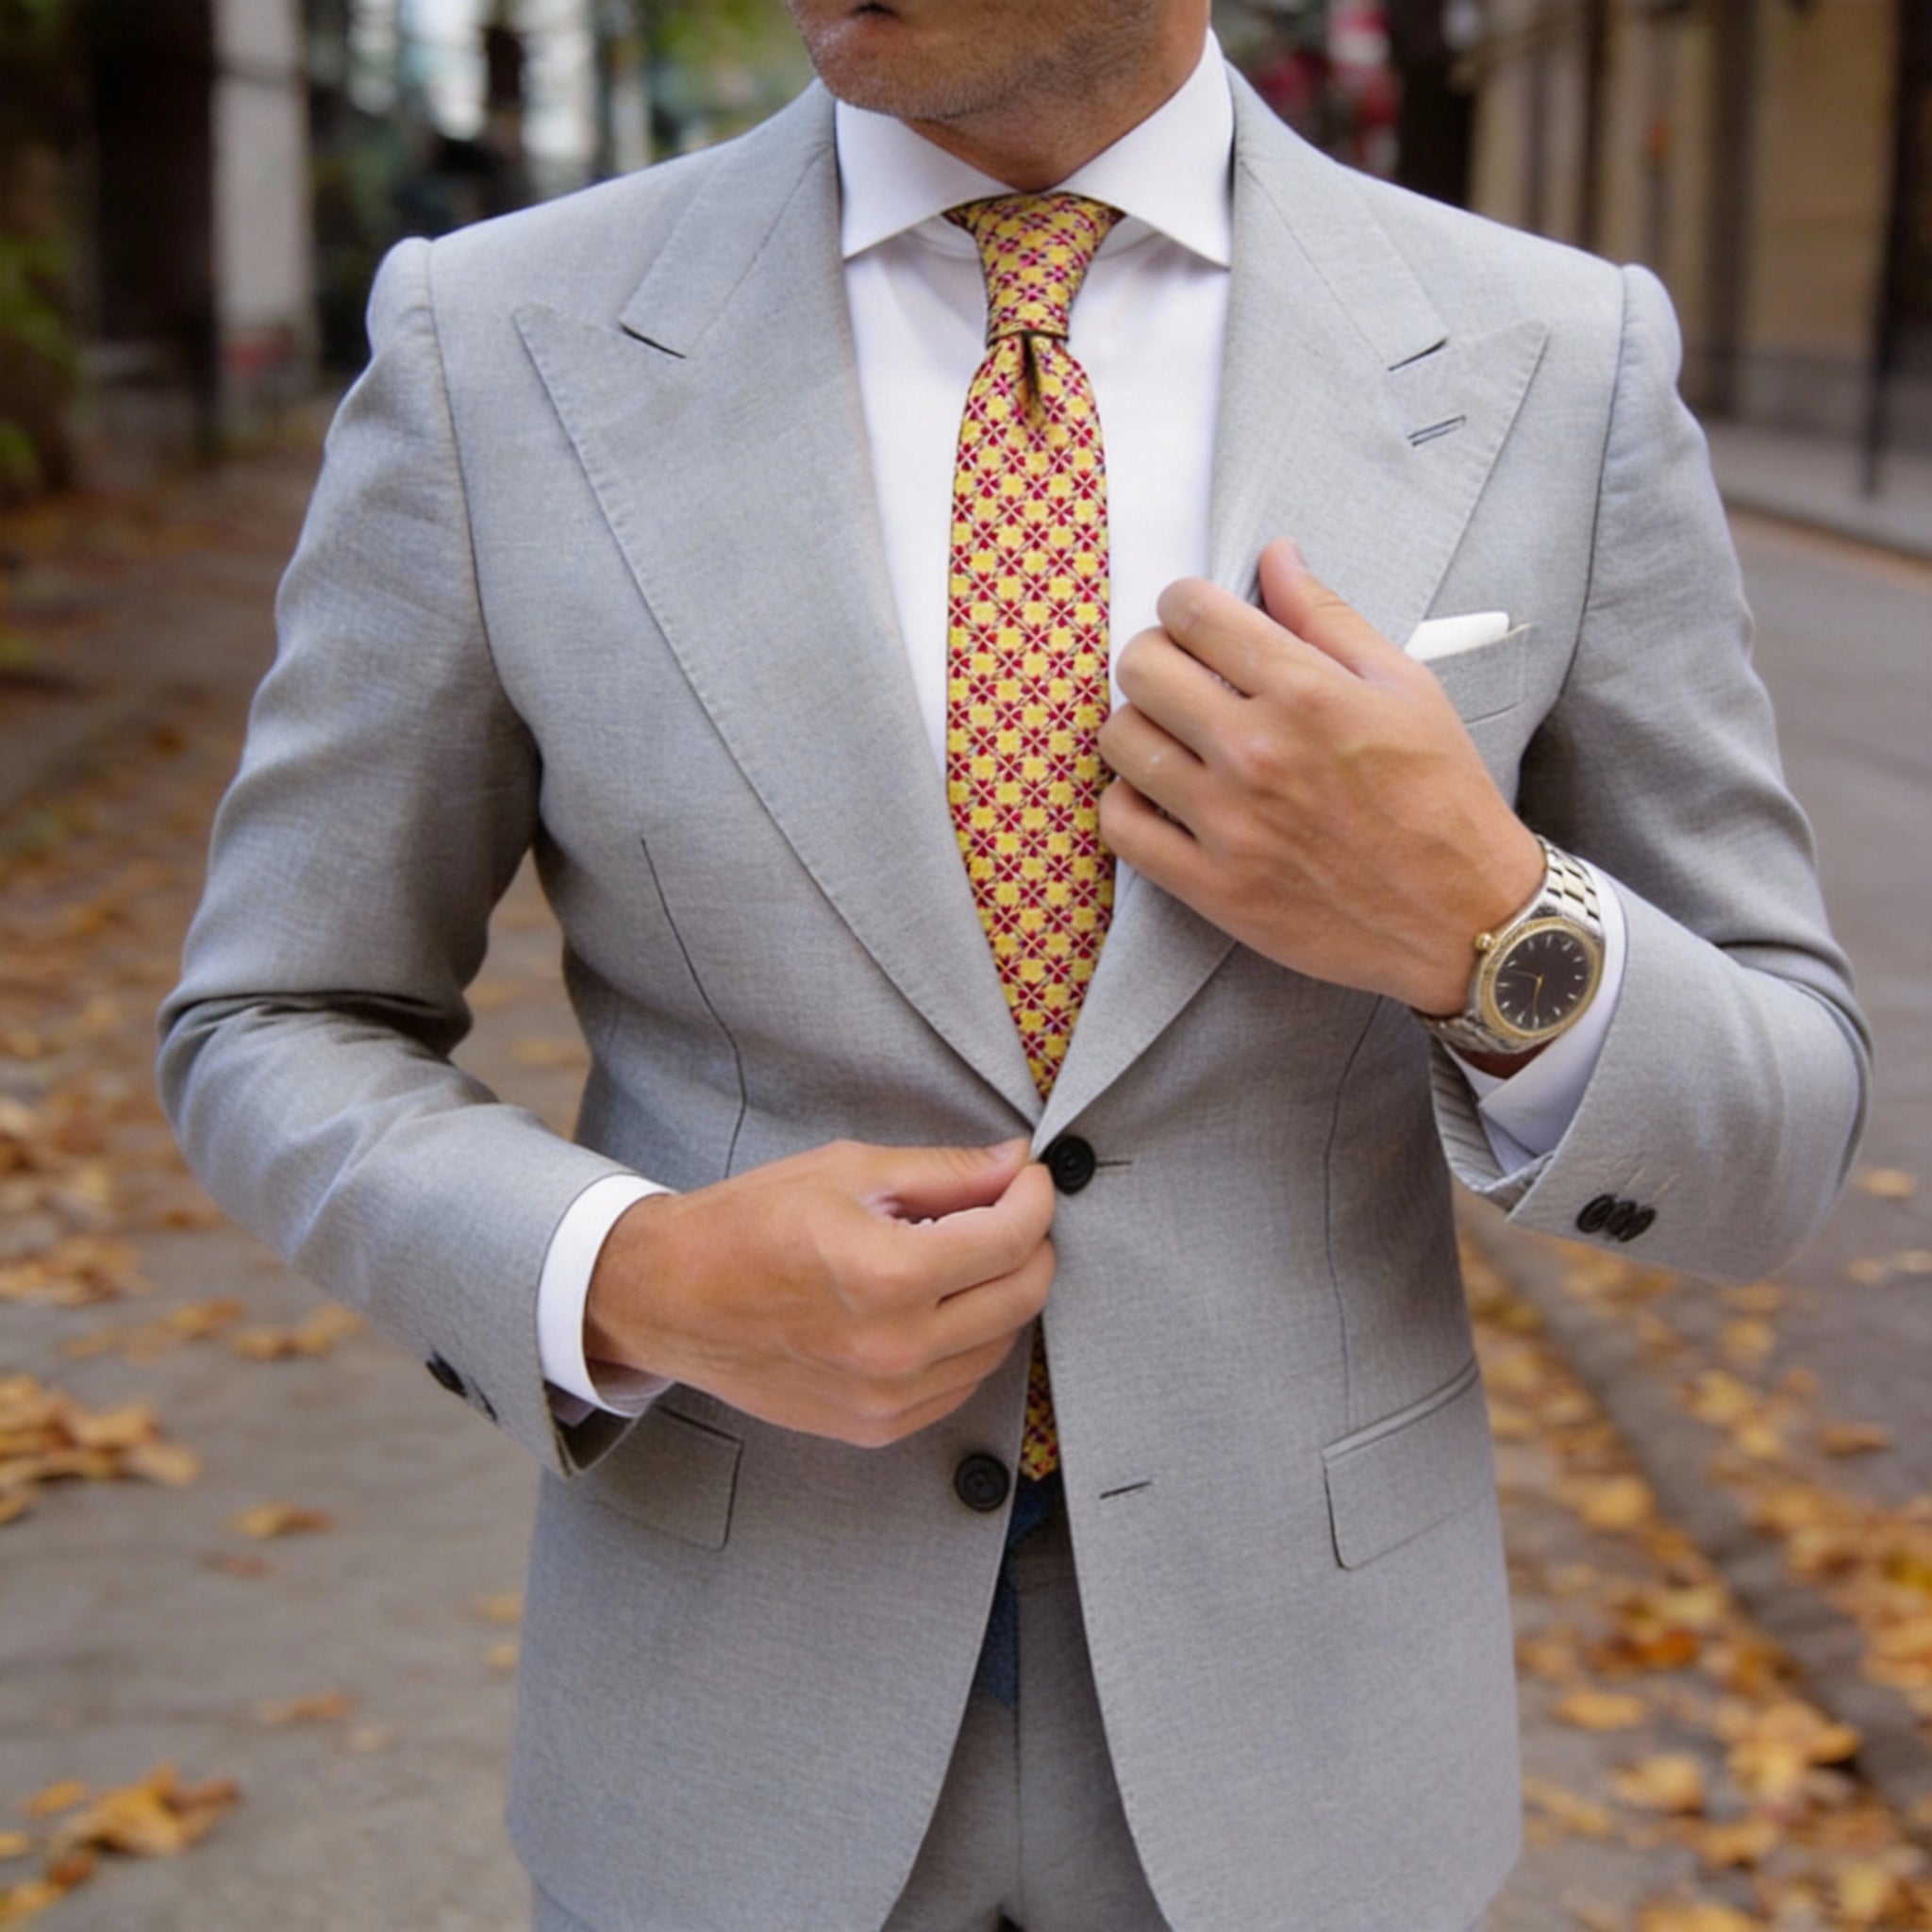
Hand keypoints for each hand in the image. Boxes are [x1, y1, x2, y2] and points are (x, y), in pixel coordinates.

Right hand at [584, 1138, 1055, 1449]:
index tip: (1028, 1177)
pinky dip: (969, 1342)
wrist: (672, 1298)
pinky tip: (938, 1305)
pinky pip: (960, 1385)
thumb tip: (1015, 1164)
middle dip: (1032, 1243)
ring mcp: (887, 1398)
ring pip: (1000, 1345)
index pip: (1011, 1238)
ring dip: (1003, 1294)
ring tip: (966, 1254)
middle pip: (1022, 1295)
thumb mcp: (848, 1171)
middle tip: (1010, 1209)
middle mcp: (895, 1347)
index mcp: (888, 1274)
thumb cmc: (749, 1224)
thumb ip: (944, 1172)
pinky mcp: (876, 1427)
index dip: (1034, 1197)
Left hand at [1096, 538, 1543, 1016]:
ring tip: (1173, 735)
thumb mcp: (1406, 688)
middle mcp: (1257, 753)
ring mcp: (1228, 824)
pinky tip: (1161, 794)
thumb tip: (1275, 555)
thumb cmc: (1442, 798)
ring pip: (1121, 741)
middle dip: (1155, 656)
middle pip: (1141, 668)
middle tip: (1182, 675)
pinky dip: (1128, 802)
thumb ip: (1328, 618)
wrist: (1465, 917)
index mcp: (1306, 693)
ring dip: (1138, 725)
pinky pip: (1120, 826)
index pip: (1193, 613)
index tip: (1196, 620)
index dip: (1184, 604)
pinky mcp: (1212, 887)